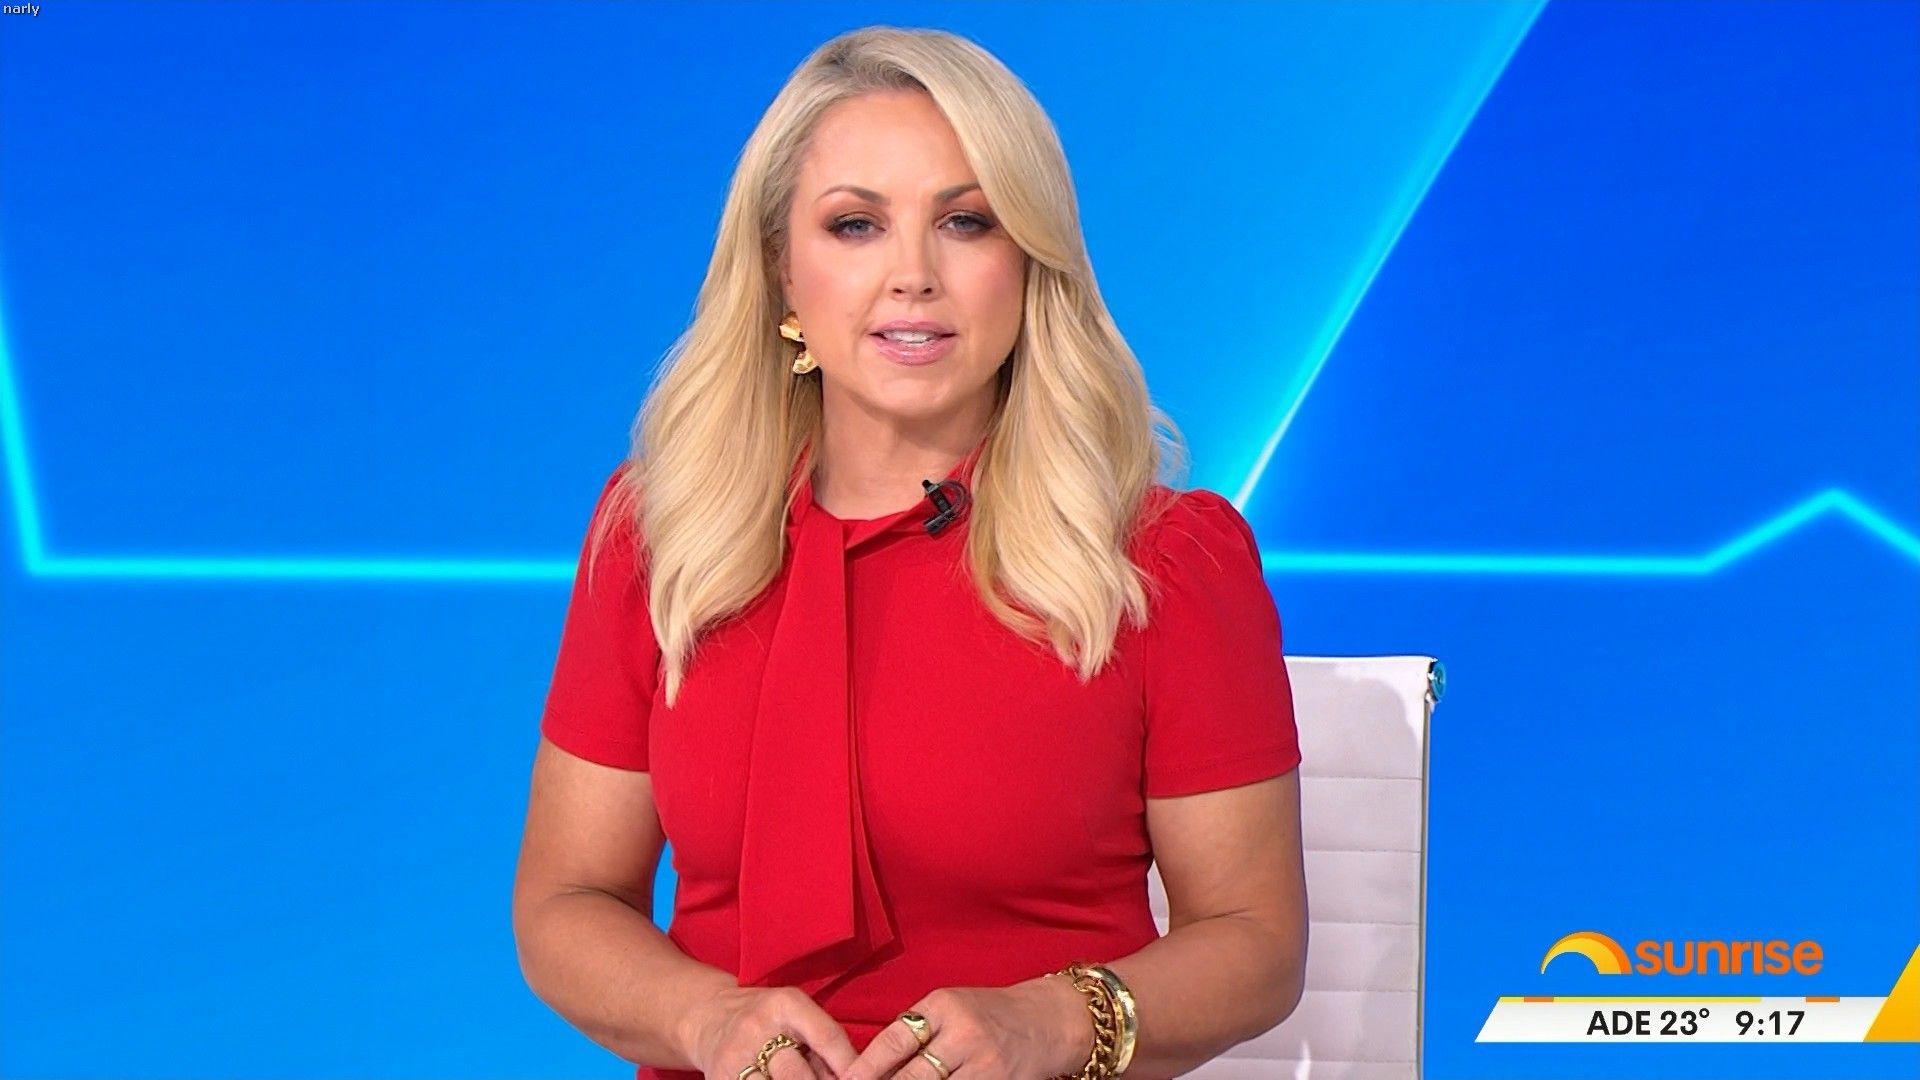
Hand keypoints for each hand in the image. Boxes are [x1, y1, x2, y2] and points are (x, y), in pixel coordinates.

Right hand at [680, 985, 858, 1079]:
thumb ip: (823, 1043)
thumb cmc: (766, 1016)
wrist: (708, 1016)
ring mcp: (735, 1056)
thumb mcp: (796, 1014)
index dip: (849, 1067)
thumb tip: (854, 1078)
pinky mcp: (720, 1078)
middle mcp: (758, 1027)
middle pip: (798, 1076)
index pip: (827, 1038)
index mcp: (785, 1004)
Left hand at [841, 978, 1091, 1079]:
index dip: (864, 1069)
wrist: (1051, 1021)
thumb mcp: (952, 1006)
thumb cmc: (991, 1013)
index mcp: (943, 1006)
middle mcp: (963, 1034)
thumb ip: (915, 1031)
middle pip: (911, 1078)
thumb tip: (869, 1066)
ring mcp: (984, 1065)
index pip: (893, 1042)